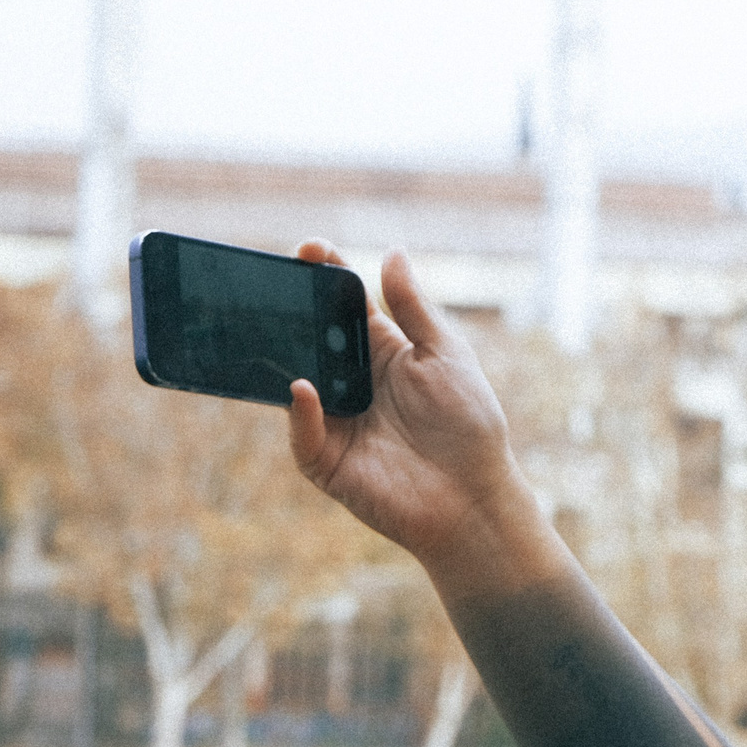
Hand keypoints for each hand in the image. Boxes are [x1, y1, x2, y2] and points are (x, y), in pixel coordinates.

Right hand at [286, 242, 562, 592]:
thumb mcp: (445, 356)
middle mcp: (351, 383)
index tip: (310, 249)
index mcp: (382, 353)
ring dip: (282, 355)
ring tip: (272, 323)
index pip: (344, 307)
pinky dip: (300, 411)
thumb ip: (414, 309)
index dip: (326, 276)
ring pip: (294, 381)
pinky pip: (302, 432)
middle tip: (274, 279)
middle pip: (310, 339)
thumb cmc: (468, 425)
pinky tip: (303, 387)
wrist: (474, 497)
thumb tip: (391, 253)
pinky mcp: (326, 460)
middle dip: (289, 309)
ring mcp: (335, 420)